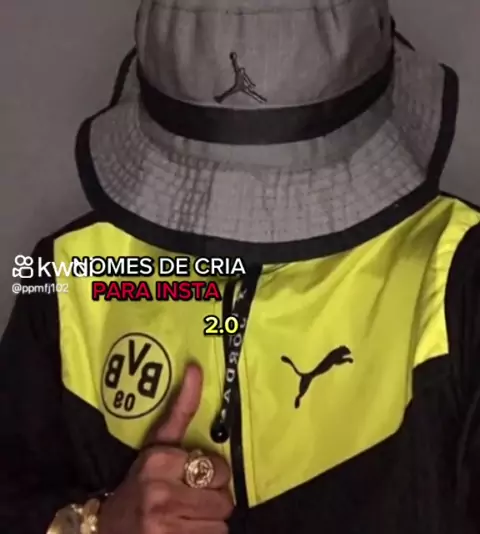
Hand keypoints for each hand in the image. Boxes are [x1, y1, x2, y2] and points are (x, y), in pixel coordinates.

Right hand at [98, 364, 233, 533]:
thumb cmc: (141, 480)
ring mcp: (162, 525)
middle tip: (192, 500)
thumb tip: (196, 367)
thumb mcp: (158, 444)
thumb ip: (181, 409)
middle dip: (214, 500)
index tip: (195, 476)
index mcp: (158, 461)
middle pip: (224, 499)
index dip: (213, 475)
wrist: (108, 527)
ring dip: (210, 523)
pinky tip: (185, 532)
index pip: (218, 469)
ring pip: (220, 524)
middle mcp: (159, 493)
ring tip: (187, 518)